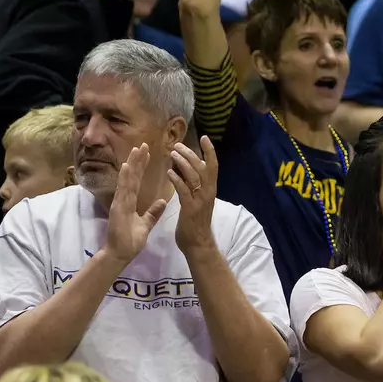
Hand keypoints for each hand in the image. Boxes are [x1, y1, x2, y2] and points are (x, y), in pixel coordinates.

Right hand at [104, 144, 168, 262]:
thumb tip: (162, 201)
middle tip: (143, 144)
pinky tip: (126, 167)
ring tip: (137, 150)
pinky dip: (124, 178)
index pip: (136, 180)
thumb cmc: (130, 241)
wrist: (120, 254)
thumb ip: (153, 213)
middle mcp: (123, 199)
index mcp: (129, 201)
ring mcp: (120, 202)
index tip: (146, 153)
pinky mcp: (118, 209)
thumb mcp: (146, 225)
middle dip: (137, 160)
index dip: (141, 166)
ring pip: (127, 180)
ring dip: (131, 164)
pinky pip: (122, 191)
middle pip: (131, 176)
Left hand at [169, 137, 220, 255]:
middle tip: (177, 145)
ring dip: (183, 163)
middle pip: (202, 167)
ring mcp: (200, 200)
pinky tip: (169, 172)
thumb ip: (193, 185)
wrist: (198, 244)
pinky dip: (177, 179)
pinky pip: (184, 190)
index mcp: (210, 189)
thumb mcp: (198, 200)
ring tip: (172, 153)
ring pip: (194, 176)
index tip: (204, 137)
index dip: (210, 151)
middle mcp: (208, 192)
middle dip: (190, 154)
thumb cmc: (196, 222)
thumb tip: (185, 167)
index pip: (213, 166)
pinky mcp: (190, 208)